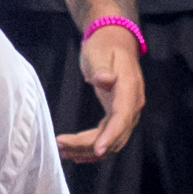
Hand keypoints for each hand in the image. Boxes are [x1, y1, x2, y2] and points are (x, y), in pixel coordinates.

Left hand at [62, 23, 143, 161]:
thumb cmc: (104, 45)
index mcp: (129, 90)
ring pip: (111, 140)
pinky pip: (107, 136)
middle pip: (115, 135)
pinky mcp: (117, 115)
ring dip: (88, 149)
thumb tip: (106, 80)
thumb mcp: (99, 53)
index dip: (111, 136)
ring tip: (63, 151)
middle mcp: (132, 105)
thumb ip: (102, 68)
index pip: (122, 118)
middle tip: (61, 145)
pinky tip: (76, 153)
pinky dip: (92, 147)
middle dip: (89, 145)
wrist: (114, 40)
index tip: (97, 150)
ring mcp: (126, 112)